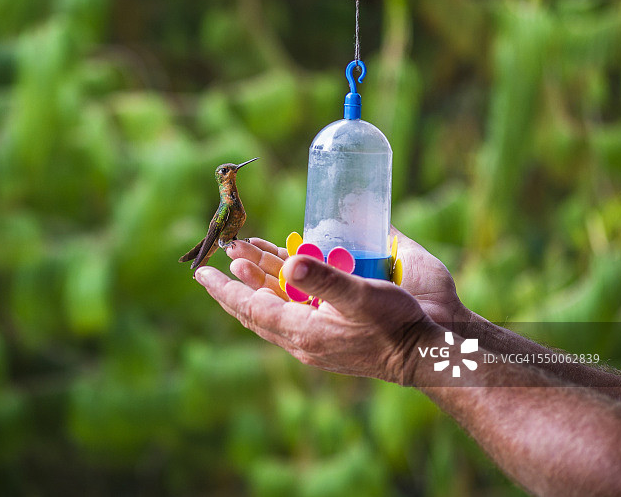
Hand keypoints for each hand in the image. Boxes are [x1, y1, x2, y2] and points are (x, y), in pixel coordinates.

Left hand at [194, 253, 434, 382]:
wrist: (420, 357)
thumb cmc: (395, 324)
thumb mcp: (361, 296)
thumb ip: (324, 279)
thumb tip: (290, 263)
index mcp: (301, 330)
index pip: (250, 306)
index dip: (224, 289)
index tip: (200, 273)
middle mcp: (300, 340)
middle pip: (253, 312)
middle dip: (230, 289)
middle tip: (208, 271)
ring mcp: (312, 343)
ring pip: (269, 314)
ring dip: (251, 290)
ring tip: (237, 267)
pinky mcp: (325, 341)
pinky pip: (287, 317)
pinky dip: (274, 298)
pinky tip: (277, 286)